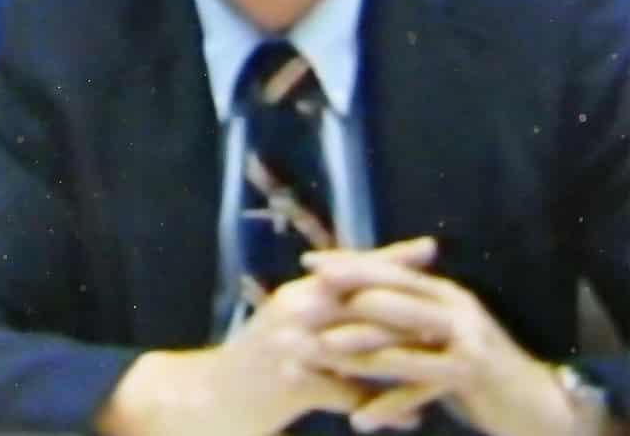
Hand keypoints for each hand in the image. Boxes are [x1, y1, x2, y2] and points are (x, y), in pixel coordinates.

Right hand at [98, 237, 436, 435]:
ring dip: (406, 363)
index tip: (430, 247)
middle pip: (366, 302)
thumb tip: (360, 298)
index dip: (391, 258)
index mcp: (296, 294)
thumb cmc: (250, 365)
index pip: (351, 268)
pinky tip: (412, 421)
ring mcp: (295, 346)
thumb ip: (319, 312)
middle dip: (412, 309)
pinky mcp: (296, 383)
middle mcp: (295, 312)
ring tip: (444, 371)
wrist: (209, 399)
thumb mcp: (283, 327)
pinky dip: (384, 410)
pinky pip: (353, 396)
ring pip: (366, 349)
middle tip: (456, 313)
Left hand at [305, 243, 576, 435]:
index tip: (306, 263)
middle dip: (339, 304)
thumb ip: (406, 312)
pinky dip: (388, 405)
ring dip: (355, 349)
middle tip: (297, 307)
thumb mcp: (440, 333)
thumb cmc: (477, 368)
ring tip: (318, 352)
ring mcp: (464, 339)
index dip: (347, 265)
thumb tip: (358, 293)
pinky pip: (419, 387)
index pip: (387, 270)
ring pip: (398, 341)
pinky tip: (358, 419)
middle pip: (387, 298)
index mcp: (442, 292)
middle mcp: (454, 307)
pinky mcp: (470, 374)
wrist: (536, 404)